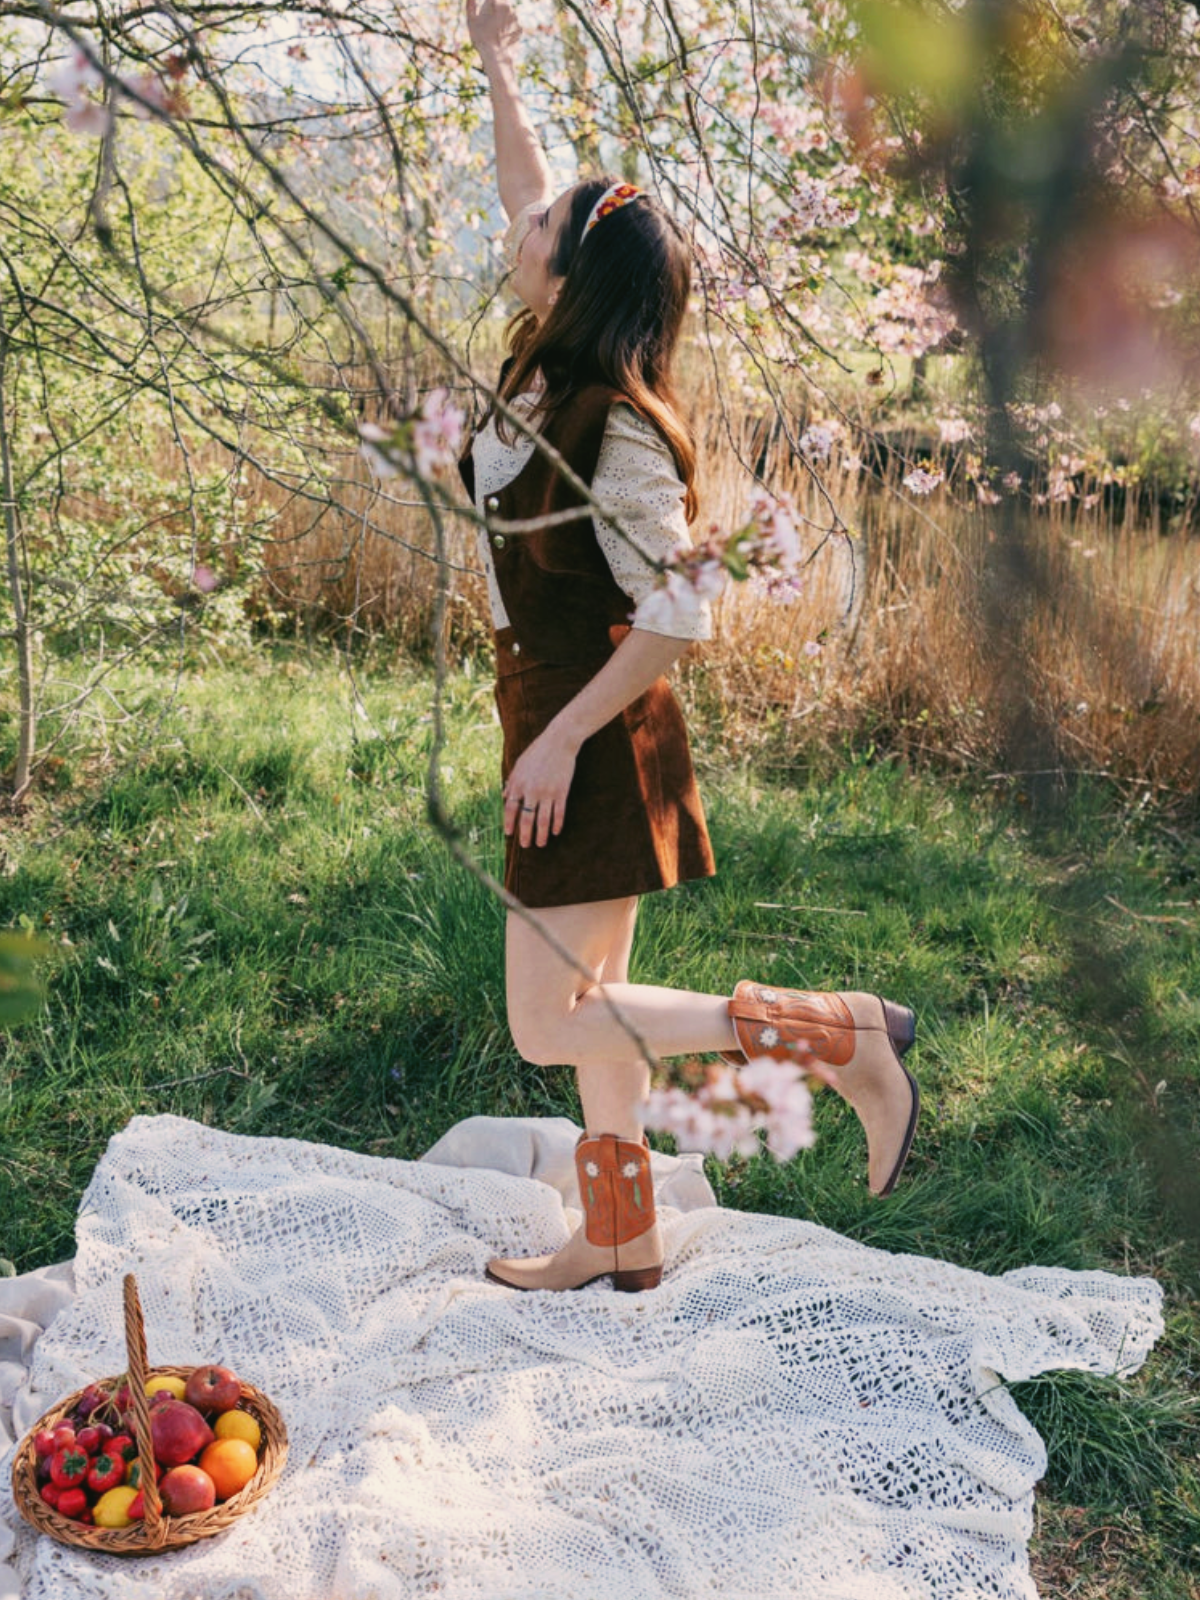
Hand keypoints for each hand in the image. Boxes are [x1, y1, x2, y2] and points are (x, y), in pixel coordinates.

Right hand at [467, 0, 521, 63]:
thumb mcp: (471, 20)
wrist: (495, 57)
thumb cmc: (480, 38)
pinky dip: (509, 29)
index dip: (489, 3)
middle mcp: (507, 6)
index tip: (487, 10)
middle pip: (502, 3)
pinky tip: (502, 37)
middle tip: (490, 22)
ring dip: (503, 19)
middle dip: (497, 9)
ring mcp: (515, 17)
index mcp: (494, 1)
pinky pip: (513, 25)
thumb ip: (470, 5)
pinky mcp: (520, 28)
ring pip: (509, 14)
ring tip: (496, 32)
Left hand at [502, 727, 577, 847]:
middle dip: (525, 834)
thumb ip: (511, 782)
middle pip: (526, 818)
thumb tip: (505, 798)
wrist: (559, 741)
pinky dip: (557, 824)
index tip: (509, 833)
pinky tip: (556, 832)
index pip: (510, 808)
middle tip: (526, 846)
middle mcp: (532, 790)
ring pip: (543, 820)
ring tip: (541, 844)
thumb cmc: (537, 752)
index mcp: (518, 783)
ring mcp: (547, 792)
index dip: (509, 822)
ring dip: (542, 834)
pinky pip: (559, 813)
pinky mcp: (562, 791)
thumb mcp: (519, 764)